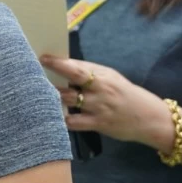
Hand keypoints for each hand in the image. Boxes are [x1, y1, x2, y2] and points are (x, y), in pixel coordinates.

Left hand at [40, 56, 173, 149]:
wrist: (150, 118)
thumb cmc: (126, 94)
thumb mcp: (112, 78)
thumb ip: (90, 73)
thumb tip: (64, 64)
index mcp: (103, 76)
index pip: (77, 68)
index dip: (58, 63)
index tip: (41, 58)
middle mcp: (100, 90)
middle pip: (70, 83)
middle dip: (50, 78)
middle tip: (31, 74)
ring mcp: (98, 108)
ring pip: (68, 101)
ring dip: (51, 97)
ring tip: (34, 94)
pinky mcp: (98, 124)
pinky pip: (73, 122)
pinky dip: (60, 118)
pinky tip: (48, 115)